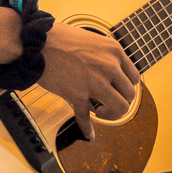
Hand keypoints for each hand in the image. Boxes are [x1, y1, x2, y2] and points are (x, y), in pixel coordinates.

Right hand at [38, 23, 139, 139]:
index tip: (116, 90)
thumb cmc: (60, 38)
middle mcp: (109, 67)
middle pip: (129, 95)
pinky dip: (88, 128)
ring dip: (111, 114)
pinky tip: (90, 134)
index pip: (134, 77)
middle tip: (107, 102)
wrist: (38, 42)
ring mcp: (95, 82)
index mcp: (114, 51)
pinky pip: (86, 118)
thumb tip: (112, 73)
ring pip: (119, 108)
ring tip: (100, 111)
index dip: (126, 87)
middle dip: (120, 102)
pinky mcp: (77, 95)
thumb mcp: (92, 40)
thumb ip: (105, 56)